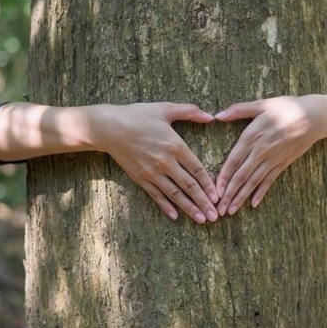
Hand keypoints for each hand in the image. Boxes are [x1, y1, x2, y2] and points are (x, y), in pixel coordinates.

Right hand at [86, 103, 218, 223]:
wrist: (108, 128)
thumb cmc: (137, 115)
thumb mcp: (165, 108)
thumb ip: (189, 111)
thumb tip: (210, 116)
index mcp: (174, 145)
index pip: (197, 169)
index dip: (208, 184)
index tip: (218, 196)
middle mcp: (165, 162)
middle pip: (189, 186)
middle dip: (203, 202)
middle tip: (215, 216)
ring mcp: (152, 172)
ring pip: (174, 194)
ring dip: (189, 208)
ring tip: (201, 219)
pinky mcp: (140, 178)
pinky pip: (156, 195)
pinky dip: (166, 207)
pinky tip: (175, 216)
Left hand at [214, 95, 326, 215]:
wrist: (314, 117)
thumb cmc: (286, 107)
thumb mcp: (262, 104)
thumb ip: (238, 110)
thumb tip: (217, 116)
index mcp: (252, 135)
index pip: (233, 161)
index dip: (223, 178)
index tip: (215, 191)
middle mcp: (261, 150)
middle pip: (242, 176)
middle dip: (229, 194)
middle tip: (218, 210)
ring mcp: (273, 159)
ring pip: (254, 182)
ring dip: (241, 197)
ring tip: (231, 211)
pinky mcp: (283, 163)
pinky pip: (269, 181)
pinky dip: (260, 193)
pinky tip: (253, 204)